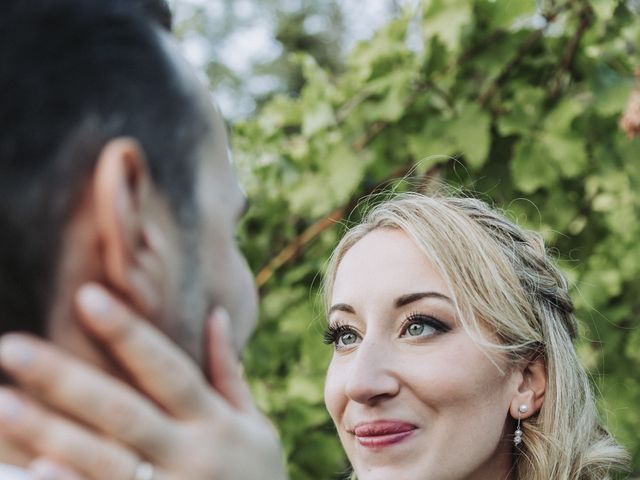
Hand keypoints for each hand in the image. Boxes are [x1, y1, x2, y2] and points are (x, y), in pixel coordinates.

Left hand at [0, 283, 287, 479]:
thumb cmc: (259, 477)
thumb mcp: (255, 426)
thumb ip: (229, 373)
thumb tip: (216, 314)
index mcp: (215, 422)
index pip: (167, 369)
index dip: (129, 334)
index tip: (89, 296)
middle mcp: (190, 455)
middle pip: (122, 412)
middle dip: (67, 380)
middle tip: (11, 348)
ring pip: (103, 460)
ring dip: (50, 432)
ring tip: (3, 403)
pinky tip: (33, 470)